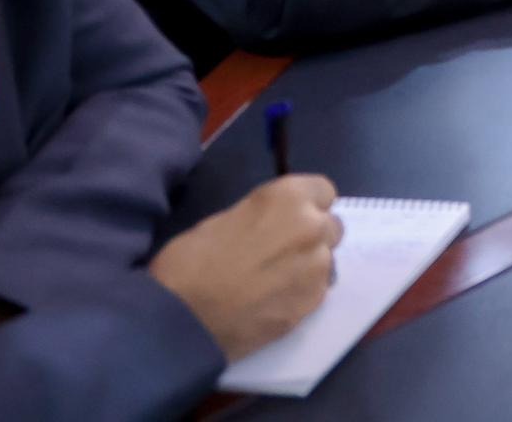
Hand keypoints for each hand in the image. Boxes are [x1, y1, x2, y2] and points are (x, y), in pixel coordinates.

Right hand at [149, 175, 341, 361]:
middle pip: (331, 227)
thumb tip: (275, 225)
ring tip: (273, 282)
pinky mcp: (314, 303)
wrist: (181, 320)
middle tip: (280, 252)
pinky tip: (273, 302)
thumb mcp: (226, 218)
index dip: (306, 206)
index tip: (288, 219)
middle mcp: (313, 228)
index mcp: (289, 198)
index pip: (323, 191)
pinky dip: (301, 293)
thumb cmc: (189, 262)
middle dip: (311, 236)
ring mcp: (318, 268)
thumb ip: (264, 216)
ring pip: (326, 261)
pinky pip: (317, 290)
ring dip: (308, 266)